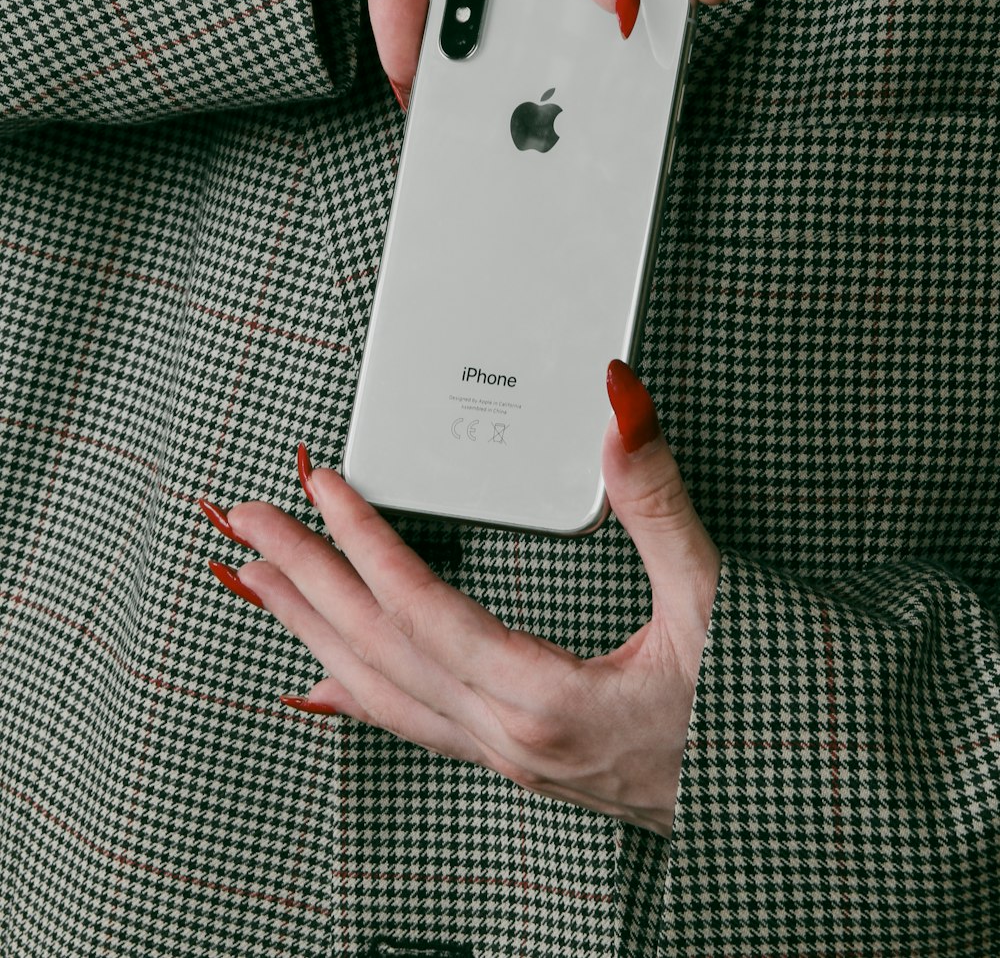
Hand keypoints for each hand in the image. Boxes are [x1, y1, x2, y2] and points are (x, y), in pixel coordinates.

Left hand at [204, 362, 720, 837]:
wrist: (791, 802)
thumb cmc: (758, 712)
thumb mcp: (715, 598)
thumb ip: (656, 499)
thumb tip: (615, 407)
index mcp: (545, 701)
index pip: (419, 609)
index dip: (359, 541)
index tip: (318, 486)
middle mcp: (511, 740)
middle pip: (376, 652)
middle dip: (302, 581)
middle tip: (245, 524)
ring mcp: (510, 761)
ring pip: (382, 695)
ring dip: (313, 629)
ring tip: (259, 582)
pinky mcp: (523, 764)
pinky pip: (413, 728)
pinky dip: (354, 693)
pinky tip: (321, 681)